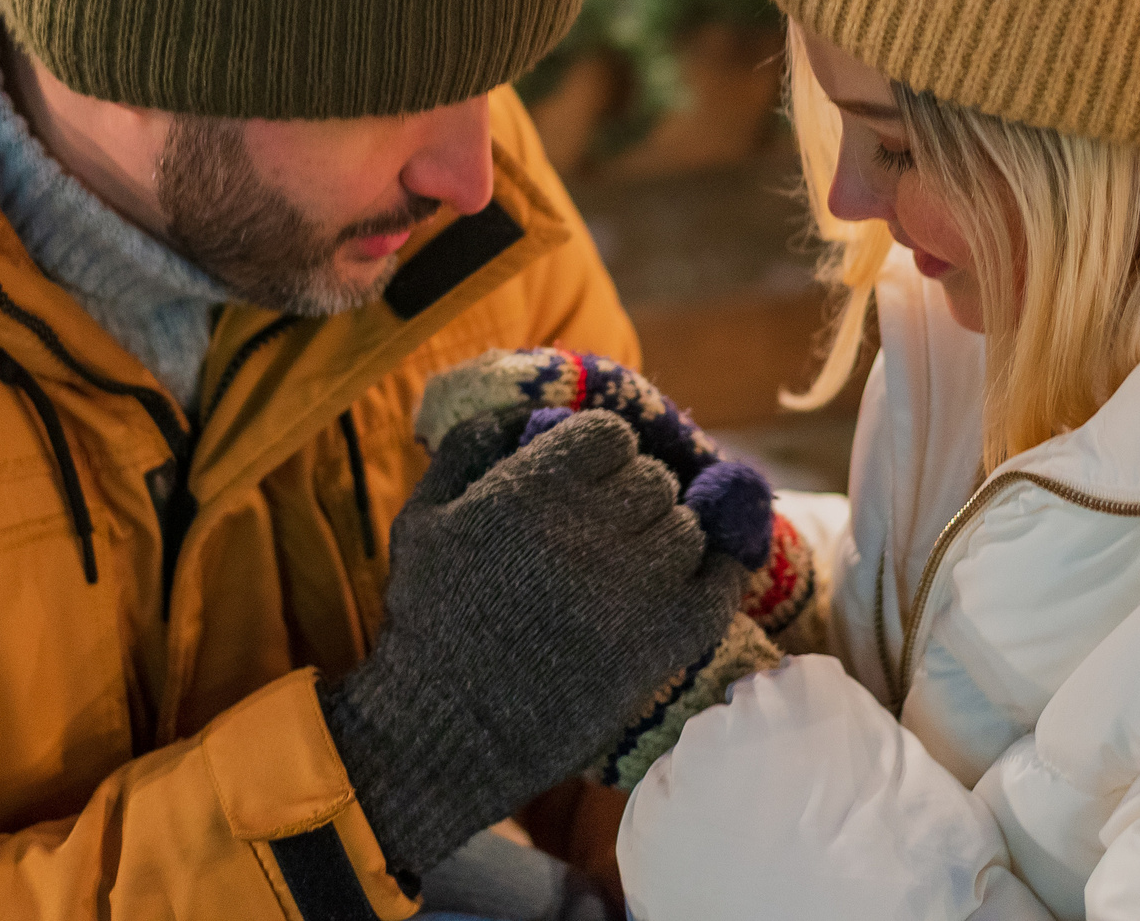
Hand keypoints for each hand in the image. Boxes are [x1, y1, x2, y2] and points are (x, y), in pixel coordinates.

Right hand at [320, 409, 744, 878]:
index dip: (602, 453)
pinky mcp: (659, 644)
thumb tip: (523, 411)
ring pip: (687, 531)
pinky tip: (704, 579)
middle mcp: (588, 530)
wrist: (445, 729)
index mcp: (530, 489)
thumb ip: (468, 448)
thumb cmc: (426, 620)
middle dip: (634, 496)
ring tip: (639, 565)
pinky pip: (719, 588)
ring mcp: (631, 588)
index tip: (592, 478)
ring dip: (667, 539)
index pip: (609, 434)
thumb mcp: (420, 517)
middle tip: (612, 527)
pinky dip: (719, 577)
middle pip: (653, 480)